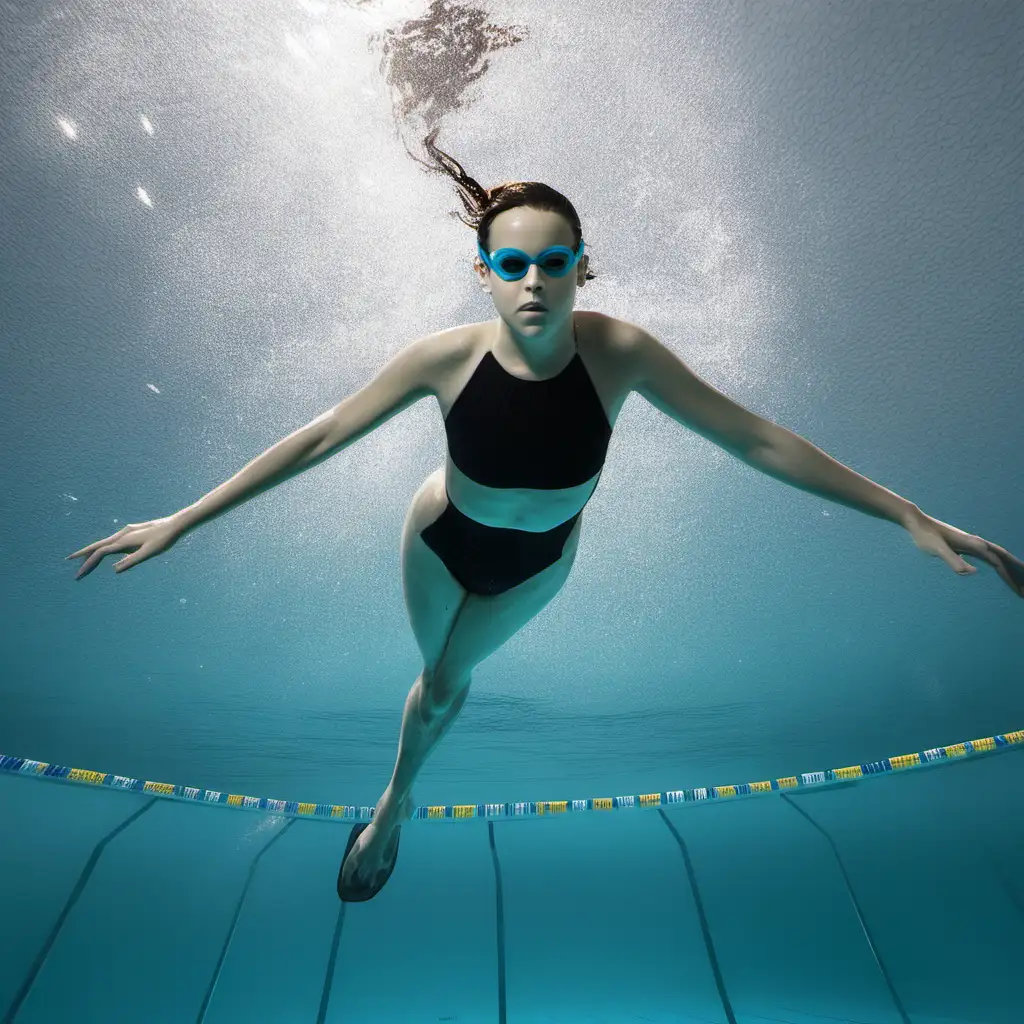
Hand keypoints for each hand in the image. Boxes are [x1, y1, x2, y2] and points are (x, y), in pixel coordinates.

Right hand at [67, 515, 184, 579]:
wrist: (176, 524)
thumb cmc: (164, 540)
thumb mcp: (149, 553)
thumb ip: (132, 561)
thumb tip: (114, 570)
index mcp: (124, 540)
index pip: (100, 553)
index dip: (88, 564)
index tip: (79, 575)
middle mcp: (122, 535)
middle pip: (98, 547)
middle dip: (84, 557)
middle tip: (72, 567)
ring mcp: (126, 532)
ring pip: (105, 543)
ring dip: (93, 552)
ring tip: (83, 561)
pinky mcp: (132, 532)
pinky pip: (113, 542)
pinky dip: (105, 548)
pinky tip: (106, 553)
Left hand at [904, 508, 1023, 597]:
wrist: (917, 522)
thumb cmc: (925, 535)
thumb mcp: (937, 549)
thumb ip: (953, 559)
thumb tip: (972, 572)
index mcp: (974, 544)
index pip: (998, 563)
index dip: (1009, 576)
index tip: (1018, 590)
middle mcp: (977, 543)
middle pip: (1004, 559)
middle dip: (1016, 573)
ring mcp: (973, 545)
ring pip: (998, 558)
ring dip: (1009, 570)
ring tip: (1018, 583)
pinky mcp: (966, 547)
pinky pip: (988, 558)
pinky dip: (998, 566)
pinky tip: (1000, 572)